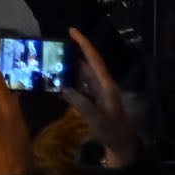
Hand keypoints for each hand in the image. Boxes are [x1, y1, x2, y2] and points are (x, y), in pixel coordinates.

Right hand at [66, 29, 138, 167]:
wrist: (122, 144)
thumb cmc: (112, 130)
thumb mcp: (97, 119)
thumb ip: (81, 103)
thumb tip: (63, 87)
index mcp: (106, 86)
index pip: (94, 60)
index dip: (84, 44)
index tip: (72, 30)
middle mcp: (102, 84)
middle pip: (88, 62)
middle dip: (75, 50)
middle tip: (56, 43)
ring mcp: (98, 91)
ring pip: (83, 72)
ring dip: (70, 64)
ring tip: (53, 57)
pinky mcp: (93, 98)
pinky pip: (80, 83)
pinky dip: (70, 78)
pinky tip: (57, 78)